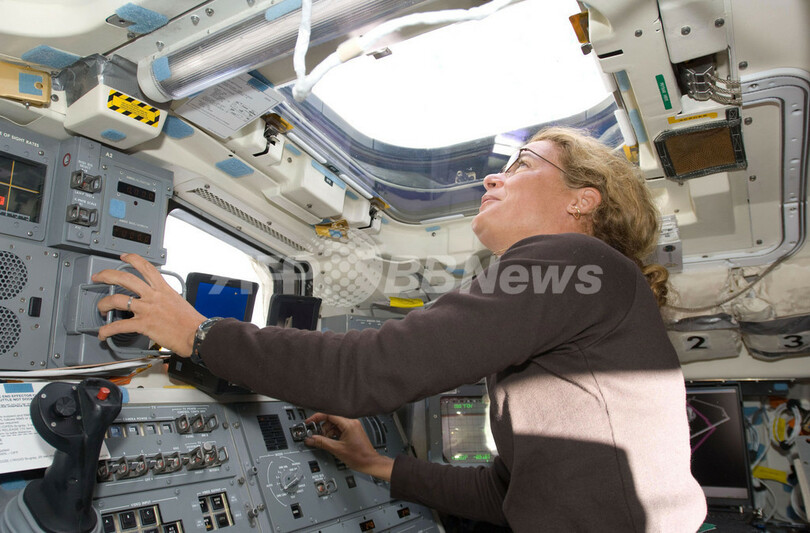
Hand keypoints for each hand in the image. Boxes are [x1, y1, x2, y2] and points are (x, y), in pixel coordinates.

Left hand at [91, 253, 205, 355]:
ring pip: (117, 299)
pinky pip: (119, 325)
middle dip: (107, 275)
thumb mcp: (179, 301)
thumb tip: (160, 302)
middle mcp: (153, 296)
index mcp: (163, 289)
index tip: (124, 257)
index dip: (132, 259)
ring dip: (103, 303)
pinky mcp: (143, 324)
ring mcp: (147, 309)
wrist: (197, 334)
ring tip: (101, 308)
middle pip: (125, 278)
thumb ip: (166, 299)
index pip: (146, 267)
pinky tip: (102, 333)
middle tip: (99, 277)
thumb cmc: (192, 322)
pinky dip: (107, 330)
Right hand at [304, 413, 393, 481]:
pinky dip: (333, 434)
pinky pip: (339, 429)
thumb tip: (310, 439)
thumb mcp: (336, 449)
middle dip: (323, 428)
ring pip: (334, 424)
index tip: (309, 422)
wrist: (370, 463)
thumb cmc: (359, 457)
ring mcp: (353, 426)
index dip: (317, 417)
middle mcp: (351, 422)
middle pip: (331, 419)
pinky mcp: (353, 431)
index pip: (329, 414)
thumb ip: (322, 442)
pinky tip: (332, 442)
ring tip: (326, 441)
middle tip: (317, 436)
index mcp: (348, 423)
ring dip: (328, 432)